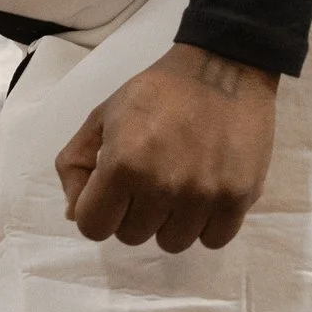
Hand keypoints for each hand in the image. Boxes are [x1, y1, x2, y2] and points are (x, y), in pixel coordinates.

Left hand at [56, 43, 278, 252]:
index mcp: (123, 164)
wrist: (222, 68)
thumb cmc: (156, 91)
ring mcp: (203, 195)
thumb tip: (73, 214)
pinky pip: (213, 240)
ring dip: (168, 222)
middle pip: (132, 237)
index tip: (110, 193)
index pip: (93, 227)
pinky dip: (205, 225)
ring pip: (172, 243)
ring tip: (177, 187)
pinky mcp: (238, 197)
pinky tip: (203, 196)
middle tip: (146, 182)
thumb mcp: (102, 116)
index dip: (96, 212)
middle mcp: (162, 186)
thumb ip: (76, 164)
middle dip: (131, 213)